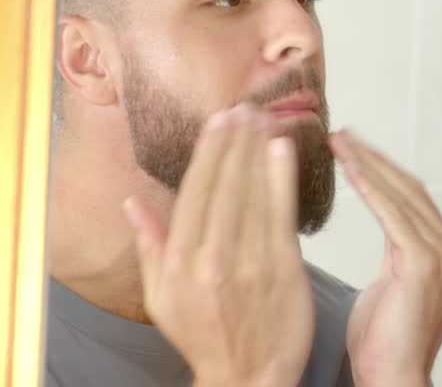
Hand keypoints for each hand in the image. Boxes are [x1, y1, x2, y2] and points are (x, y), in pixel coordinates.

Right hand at [123, 104, 312, 386]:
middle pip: (222, 186)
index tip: (217, 120)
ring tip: (264, 118)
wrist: (248, 377)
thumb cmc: (206, 336)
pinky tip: (283, 150)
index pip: (193, 192)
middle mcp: (208, 259)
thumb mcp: (162, 297)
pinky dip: (281, 179)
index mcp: (177, 262)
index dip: (207, 152)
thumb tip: (131, 203)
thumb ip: (150, 245)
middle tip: (244, 107)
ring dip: (257, 151)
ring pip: (251, 195)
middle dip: (233, 142)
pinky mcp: (281, 271)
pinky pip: (280, 215)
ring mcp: (246, 264)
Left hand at [331, 131, 441, 386]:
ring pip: (403, 195)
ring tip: (339, 142)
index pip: (415, 200)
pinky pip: (393, 213)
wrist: (394, 379)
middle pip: (411, 190)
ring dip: (368, 163)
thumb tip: (387, 232)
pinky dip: (370, 186)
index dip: (384, 171)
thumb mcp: (391, 288)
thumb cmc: (384, 345)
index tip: (355, 149)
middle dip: (374, 158)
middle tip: (341, 134)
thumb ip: (395, 257)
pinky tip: (349, 166)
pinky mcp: (426, 263)